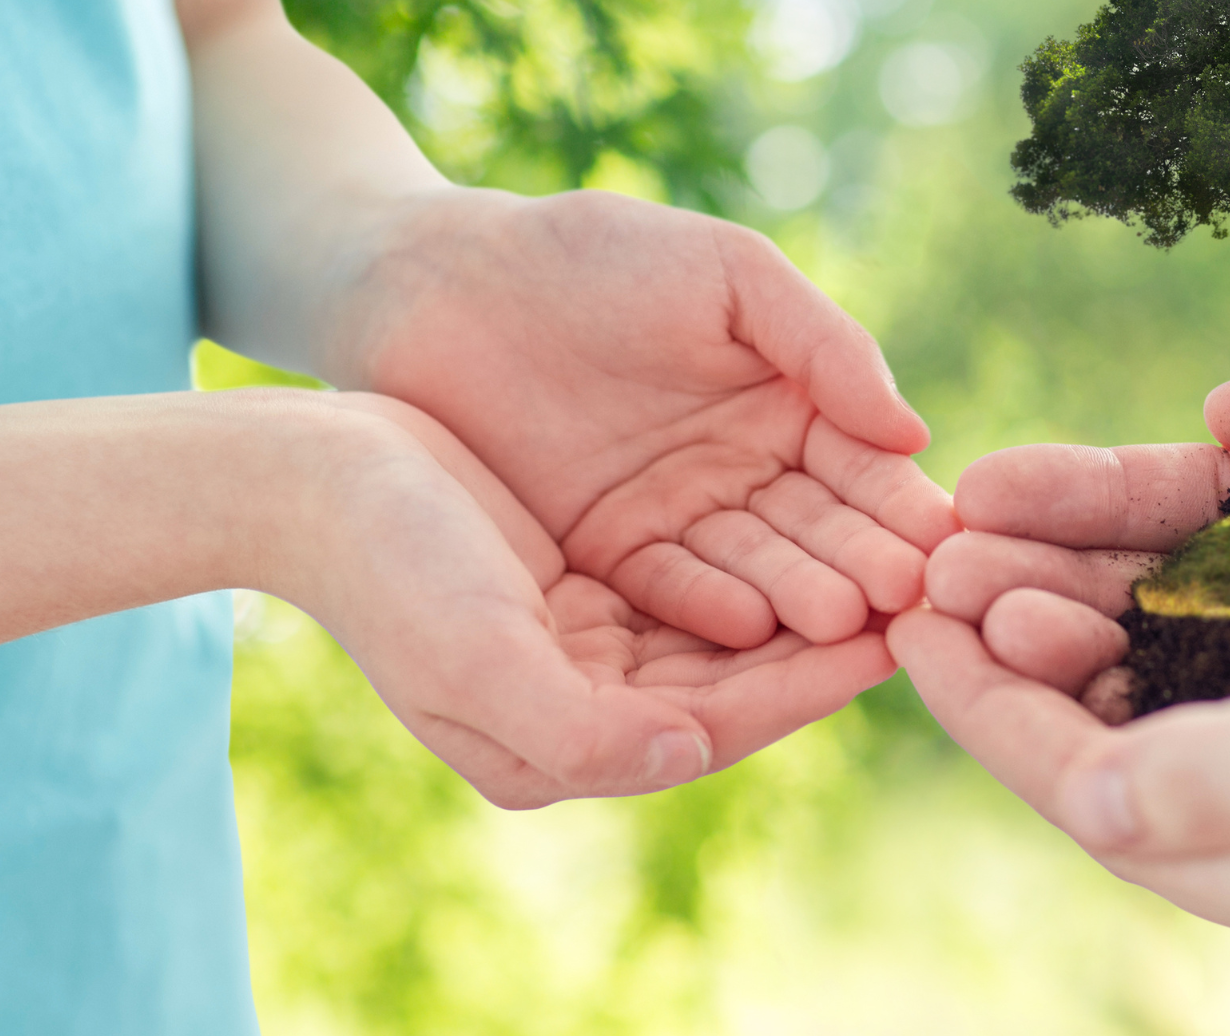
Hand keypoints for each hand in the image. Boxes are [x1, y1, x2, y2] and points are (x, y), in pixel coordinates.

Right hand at [281, 392, 895, 808]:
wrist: (306, 476)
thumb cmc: (386, 564)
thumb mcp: (478, 656)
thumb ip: (583, 729)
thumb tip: (687, 751)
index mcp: (559, 749)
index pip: (717, 726)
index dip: (810, 685)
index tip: (897, 638)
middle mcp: (581, 713)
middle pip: (736, 684)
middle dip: (826, 642)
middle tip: (923, 598)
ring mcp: (583, 651)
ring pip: (726, 632)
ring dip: (804, 595)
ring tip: (890, 558)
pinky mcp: (582, 588)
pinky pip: (695, 582)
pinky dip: (756, 556)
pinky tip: (817, 517)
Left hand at [327, 190, 953, 764]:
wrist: (440, 283)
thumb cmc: (591, 254)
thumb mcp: (727, 275)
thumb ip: (823, 345)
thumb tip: (915, 434)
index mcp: (792, 404)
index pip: (863, 468)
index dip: (899, 504)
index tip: (939, 540)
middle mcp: (747, 475)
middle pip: (819, 532)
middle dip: (864, 565)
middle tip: (906, 601)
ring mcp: (678, 521)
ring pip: (755, 570)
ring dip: (801, 599)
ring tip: (842, 623)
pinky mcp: (605, 558)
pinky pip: (668, 590)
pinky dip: (710, 609)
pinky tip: (751, 625)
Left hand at [895, 512, 1229, 1028]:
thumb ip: (1226, 782)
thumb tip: (1094, 798)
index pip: (1095, 800)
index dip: (987, 706)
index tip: (908, 610)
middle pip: (1134, 774)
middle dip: (1031, 671)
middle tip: (947, 564)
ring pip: (1204, 748)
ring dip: (1110, 659)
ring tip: (1028, 566)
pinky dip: (1203, 665)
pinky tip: (1171, 602)